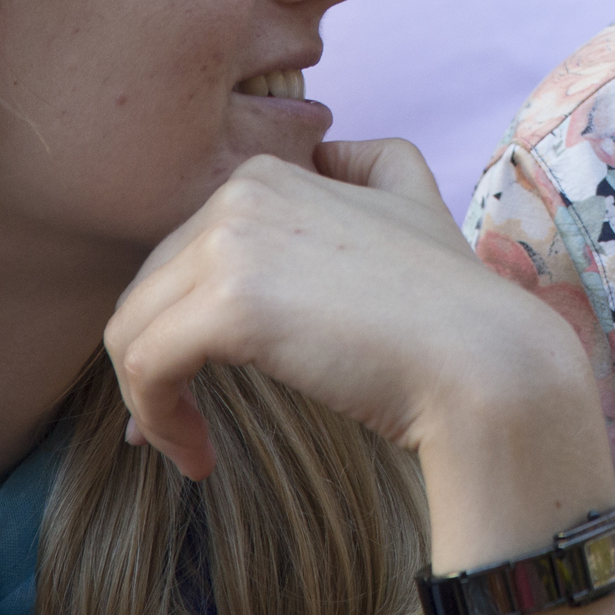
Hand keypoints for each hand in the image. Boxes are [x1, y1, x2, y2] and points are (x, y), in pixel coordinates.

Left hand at [105, 138, 578, 479]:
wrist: (481, 356)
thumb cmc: (448, 298)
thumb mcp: (411, 190)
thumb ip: (360, 160)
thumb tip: (321, 156)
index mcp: (267, 171)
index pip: (181, 252)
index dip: (181, 318)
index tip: (198, 377)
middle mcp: (240, 191)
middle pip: (149, 290)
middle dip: (157, 360)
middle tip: (183, 424)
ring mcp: (233, 242)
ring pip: (132, 328)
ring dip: (149, 398)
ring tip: (186, 445)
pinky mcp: (230, 305)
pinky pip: (145, 366)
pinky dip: (158, 419)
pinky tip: (199, 457)